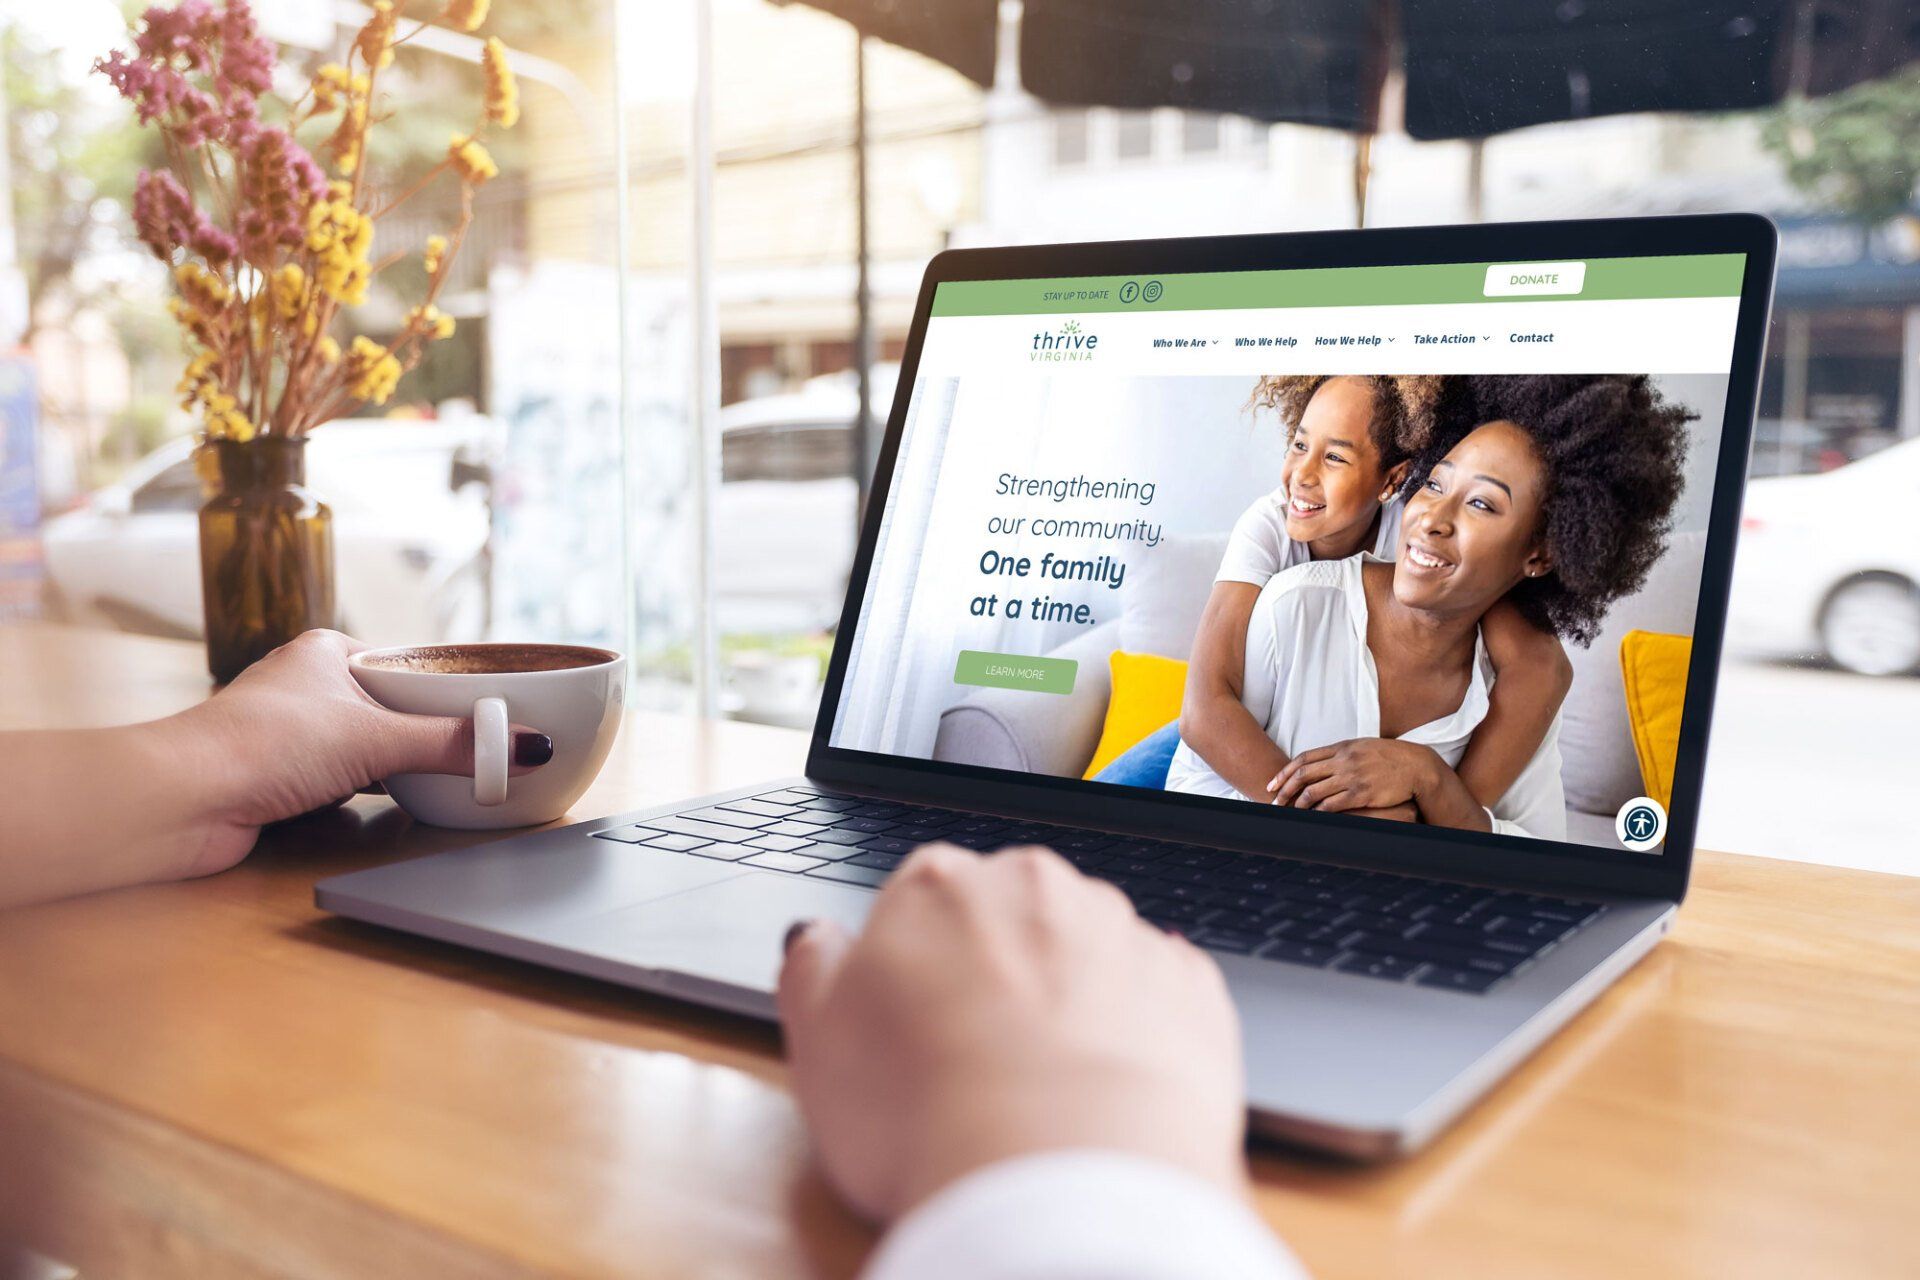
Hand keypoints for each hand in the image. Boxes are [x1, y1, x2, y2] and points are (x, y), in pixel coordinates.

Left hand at [170, 629, 550, 878]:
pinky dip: (371, 792)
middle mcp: (309, 687)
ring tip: (443, 778)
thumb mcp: (374, 738)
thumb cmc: (260, 745)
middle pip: (396, 709)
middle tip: (482, 751)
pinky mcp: (283, 779)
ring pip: (371, 747)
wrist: (180, 800)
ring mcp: (294, 734)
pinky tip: (390, 802)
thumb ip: (452, 743)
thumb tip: (523, 746)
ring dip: (400, 766)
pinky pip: (346, 781)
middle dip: (431, 733)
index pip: (410, 663)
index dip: (453, 689)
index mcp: (328, 651)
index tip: (498, 711)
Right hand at [777, 844, 1246, 1224]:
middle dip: (998, 972)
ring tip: (1045, 1090)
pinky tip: (1109, 1091)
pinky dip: (1139, 1035)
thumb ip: (811, 970)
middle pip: (1011, 916)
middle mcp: (1037, 887)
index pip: (921, 900)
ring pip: (1089, 953)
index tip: (911, 1027)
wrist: (1063, 1176)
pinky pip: (1160, 999)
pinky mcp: (1194, 990)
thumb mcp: (816, 1044)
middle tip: (973, 1062)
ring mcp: (1124, 933)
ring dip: (1072, 999)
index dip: (913, 968)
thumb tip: (815, 939)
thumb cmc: (925, 1111)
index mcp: (938, 886)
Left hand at [1267, 738, 1438, 812]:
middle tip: (1274, 802)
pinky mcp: (1361, 794)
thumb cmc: (1390, 757)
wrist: (1416, 766)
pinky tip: (1312, 817)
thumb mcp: (1363, 747)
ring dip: (1298, 804)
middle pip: (1303, 774)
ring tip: (1291, 813)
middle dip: (1284, 790)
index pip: (1304, 758)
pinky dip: (1318, 812)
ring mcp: (1351, 776)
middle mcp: (1343, 760)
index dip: (1285, 772)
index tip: (1273, 784)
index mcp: (1342, 747)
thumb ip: (1341, 753)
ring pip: (1313, 791)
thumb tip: (1321, 762)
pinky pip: (1332, 805)